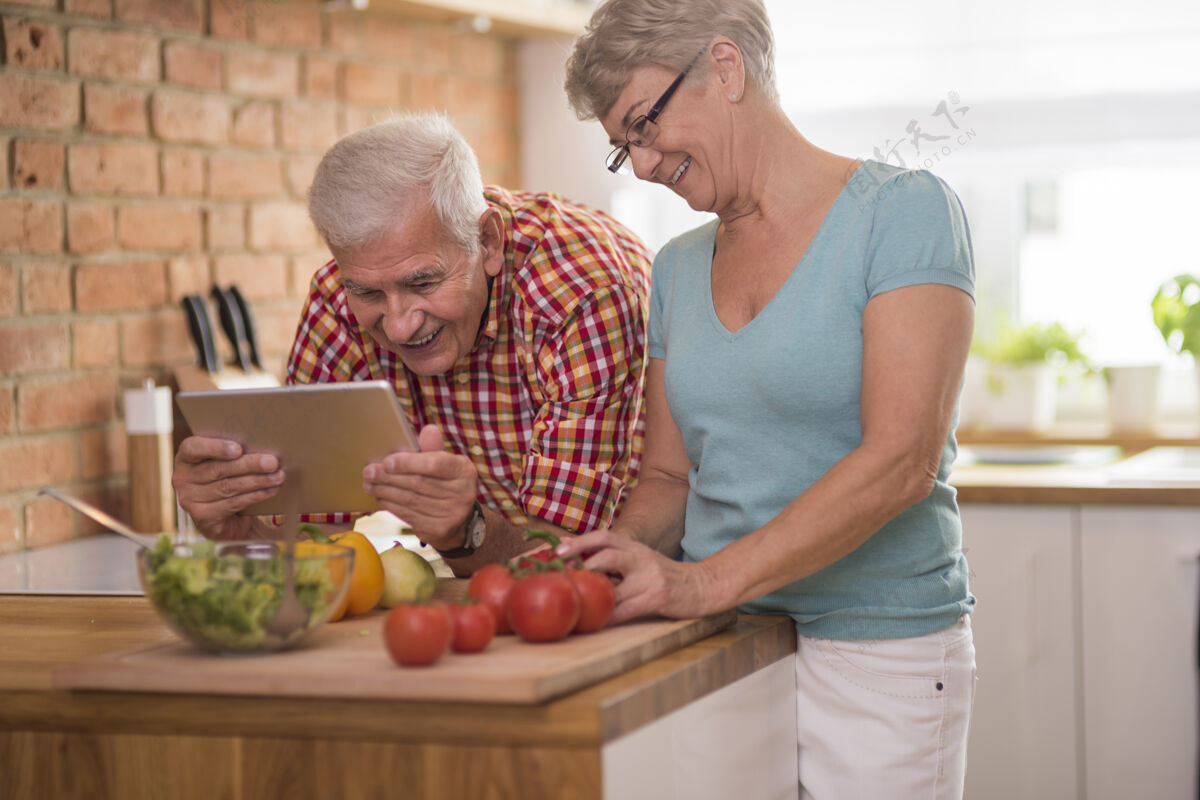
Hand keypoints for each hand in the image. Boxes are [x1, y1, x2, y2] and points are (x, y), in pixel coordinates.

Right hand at [173, 436, 282, 538]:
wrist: (224, 516)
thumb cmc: (228, 477)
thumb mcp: (226, 462)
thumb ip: (236, 452)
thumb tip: (264, 443)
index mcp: (186, 458)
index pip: (193, 448)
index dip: (215, 447)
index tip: (238, 449)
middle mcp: (182, 478)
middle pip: (218, 469)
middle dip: (249, 465)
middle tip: (272, 462)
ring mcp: (189, 499)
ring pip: (228, 487)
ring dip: (257, 481)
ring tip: (278, 476)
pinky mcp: (203, 516)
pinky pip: (233, 503)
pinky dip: (256, 495)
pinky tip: (271, 490)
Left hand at [363, 424, 478, 549]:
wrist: (460, 520)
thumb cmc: (446, 484)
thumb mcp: (445, 463)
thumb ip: (433, 448)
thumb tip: (428, 430)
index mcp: (464, 470)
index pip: (434, 464)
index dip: (408, 463)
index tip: (387, 461)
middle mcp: (462, 493)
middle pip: (417, 483)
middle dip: (388, 477)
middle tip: (368, 472)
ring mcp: (451, 513)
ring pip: (409, 499)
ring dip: (384, 491)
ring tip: (369, 484)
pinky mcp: (438, 529)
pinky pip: (408, 514)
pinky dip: (391, 505)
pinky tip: (380, 498)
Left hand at [555, 530, 721, 623]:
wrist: (702, 586)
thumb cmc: (664, 576)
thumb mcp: (641, 559)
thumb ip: (613, 557)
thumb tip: (573, 551)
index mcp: (635, 548)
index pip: (606, 536)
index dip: (580, 541)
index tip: (557, 549)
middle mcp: (641, 558)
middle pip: (608, 554)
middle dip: (582, 561)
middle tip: (560, 571)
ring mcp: (650, 578)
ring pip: (615, 586)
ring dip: (593, 595)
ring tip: (574, 600)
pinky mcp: (657, 598)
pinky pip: (627, 609)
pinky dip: (609, 617)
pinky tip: (597, 622)